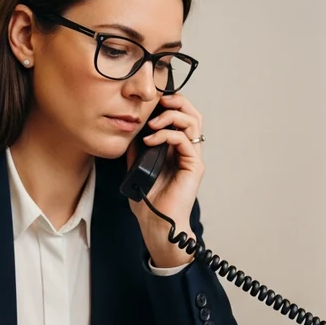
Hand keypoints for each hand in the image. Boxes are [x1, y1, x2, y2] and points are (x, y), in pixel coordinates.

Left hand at [127, 92, 203, 267]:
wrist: (157, 224)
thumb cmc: (149, 202)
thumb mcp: (137, 168)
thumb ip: (137, 150)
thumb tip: (131, 132)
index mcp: (176, 149)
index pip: (181, 117)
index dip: (170, 104)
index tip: (151, 102)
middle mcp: (187, 151)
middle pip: (193, 114)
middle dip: (177, 101)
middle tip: (159, 101)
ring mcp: (192, 158)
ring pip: (193, 122)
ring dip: (171, 116)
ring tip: (153, 123)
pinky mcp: (194, 166)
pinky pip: (184, 140)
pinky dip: (167, 134)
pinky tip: (151, 140)